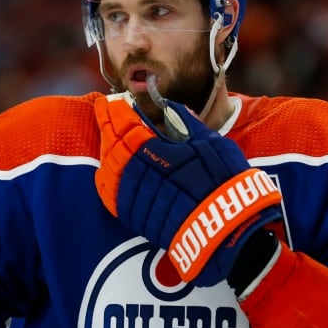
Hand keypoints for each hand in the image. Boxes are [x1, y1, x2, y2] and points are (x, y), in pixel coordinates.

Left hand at [94, 93, 282, 285]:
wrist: (225, 226)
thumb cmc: (222, 180)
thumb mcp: (209, 142)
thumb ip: (185, 123)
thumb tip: (171, 106)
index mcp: (154, 151)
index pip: (127, 126)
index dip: (117, 112)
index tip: (110, 102)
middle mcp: (137, 173)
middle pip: (113, 145)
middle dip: (107, 126)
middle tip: (102, 112)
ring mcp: (133, 197)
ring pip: (108, 169)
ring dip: (106, 149)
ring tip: (106, 136)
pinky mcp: (135, 218)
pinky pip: (111, 195)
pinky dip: (106, 178)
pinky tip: (105, 170)